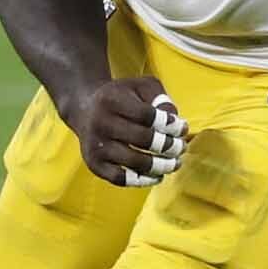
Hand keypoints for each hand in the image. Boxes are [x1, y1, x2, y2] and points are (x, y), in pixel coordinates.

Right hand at [61, 76, 188, 187]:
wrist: (84, 110)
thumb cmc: (120, 99)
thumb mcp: (139, 88)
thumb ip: (159, 98)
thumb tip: (174, 119)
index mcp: (111, 100)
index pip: (147, 115)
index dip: (170, 124)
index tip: (182, 128)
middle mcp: (100, 123)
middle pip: (143, 139)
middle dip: (169, 146)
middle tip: (181, 147)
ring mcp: (96, 146)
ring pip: (135, 162)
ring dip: (162, 165)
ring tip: (174, 163)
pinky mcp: (94, 164)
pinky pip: (121, 178)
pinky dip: (143, 181)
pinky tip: (157, 176)